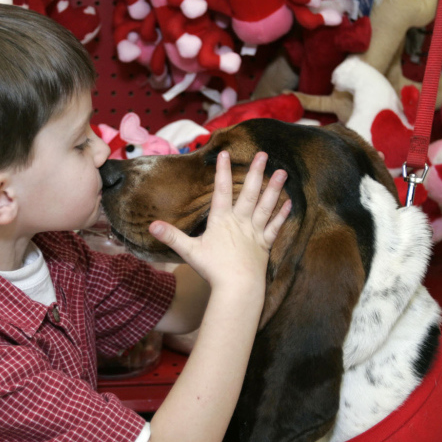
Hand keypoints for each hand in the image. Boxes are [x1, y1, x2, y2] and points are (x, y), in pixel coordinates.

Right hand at [148, 151, 290, 289]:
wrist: (238, 288)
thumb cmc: (213, 270)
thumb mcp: (189, 251)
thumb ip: (171, 236)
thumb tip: (152, 225)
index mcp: (222, 221)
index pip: (221, 190)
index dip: (222, 171)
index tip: (224, 153)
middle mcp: (240, 222)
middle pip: (249, 193)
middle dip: (256, 172)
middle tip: (263, 154)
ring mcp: (254, 232)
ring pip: (266, 206)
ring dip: (274, 188)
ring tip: (282, 172)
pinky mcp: (264, 245)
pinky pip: (275, 227)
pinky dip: (282, 215)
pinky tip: (289, 202)